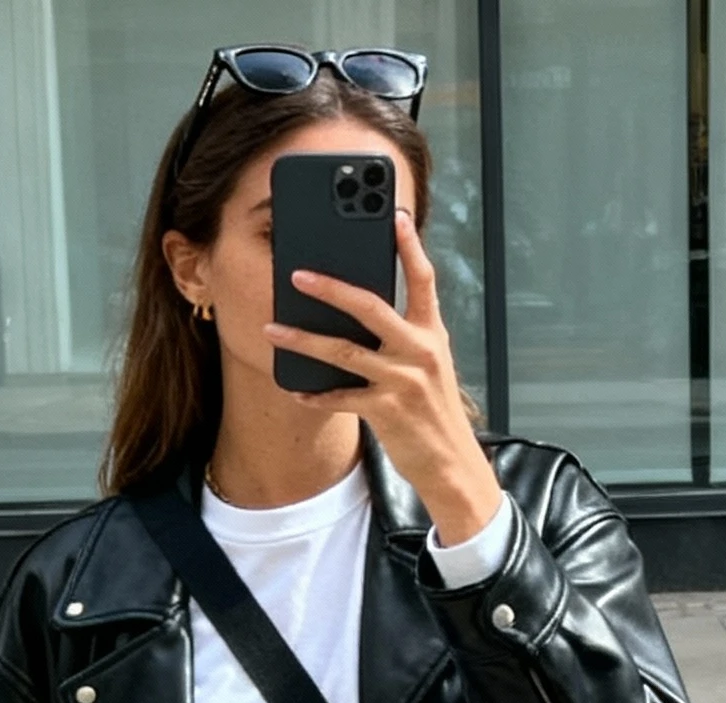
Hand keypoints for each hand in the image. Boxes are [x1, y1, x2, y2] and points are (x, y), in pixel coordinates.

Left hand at [264, 208, 500, 546]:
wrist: (451, 464)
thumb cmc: (434, 412)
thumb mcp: (430, 366)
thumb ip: (404, 336)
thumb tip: (360, 313)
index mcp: (432, 333)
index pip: (423, 280)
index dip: (409, 246)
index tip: (393, 215)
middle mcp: (419, 351)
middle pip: (370, 306)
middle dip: (330, 288)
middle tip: (298, 274)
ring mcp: (402, 380)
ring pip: (344, 351)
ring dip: (303, 339)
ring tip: (274, 329)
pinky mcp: (386, 411)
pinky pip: (341, 398)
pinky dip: (316, 395)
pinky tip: (296, 391)